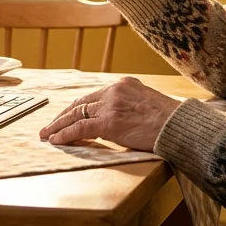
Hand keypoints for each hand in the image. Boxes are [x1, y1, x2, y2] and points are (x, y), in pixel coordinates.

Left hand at [39, 77, 181, 150]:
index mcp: (124, 84)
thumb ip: (129, 107)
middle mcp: (115, 90)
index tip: (68, 115)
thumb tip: (118, 121)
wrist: (179, 125)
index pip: (93, 96)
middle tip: (50, 126)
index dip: (77, 107)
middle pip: (81, 103)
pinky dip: (65, 134)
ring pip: (76, 115)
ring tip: (47, 134)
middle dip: (63, 116)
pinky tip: (56, 140)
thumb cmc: (170, 120)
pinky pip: (80, 128)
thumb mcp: (147, 104)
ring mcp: (111, 105)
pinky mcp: (109, 122)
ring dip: (59, 126)